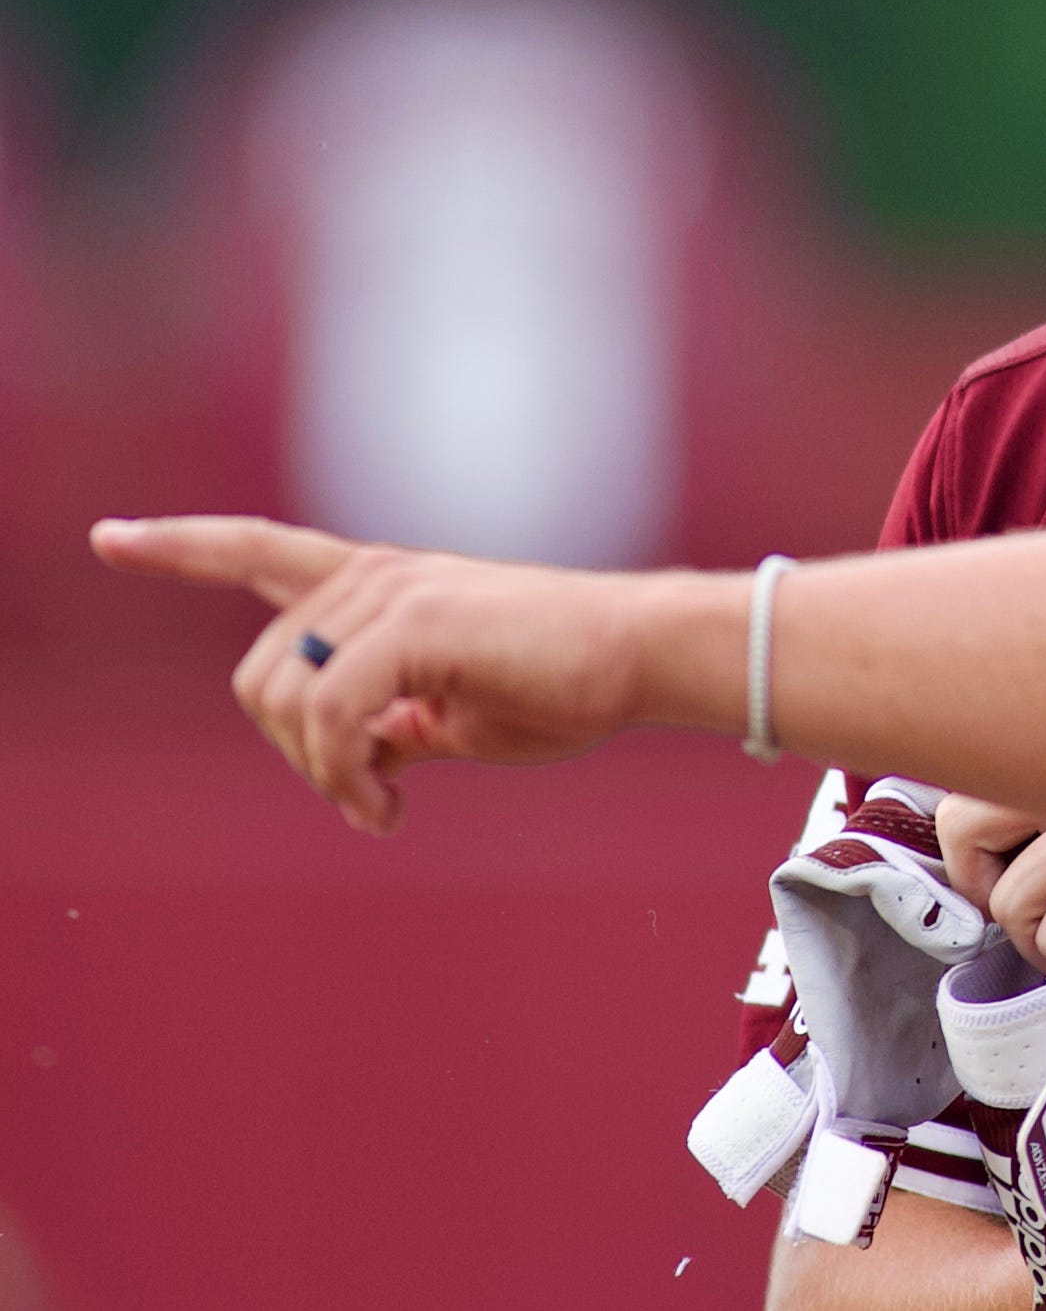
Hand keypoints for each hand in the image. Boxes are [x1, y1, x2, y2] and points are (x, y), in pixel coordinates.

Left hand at [89, 515, 662, 835]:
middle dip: (292, 756)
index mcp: (381, 586)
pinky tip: (392, 804)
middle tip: (366, 797)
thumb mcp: (459, 712)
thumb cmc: (567, 684)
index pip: (256, 550)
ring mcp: (392, 593)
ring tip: (386, 804)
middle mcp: (373, 577)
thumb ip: (397, 719)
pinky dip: (348, 776)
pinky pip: (333, 715)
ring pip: (286, 702)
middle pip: (258, 678)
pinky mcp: (416, 622)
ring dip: (324, 776)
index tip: (108, 537)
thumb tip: (365, 759)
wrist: (641, 656)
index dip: (179, 546)